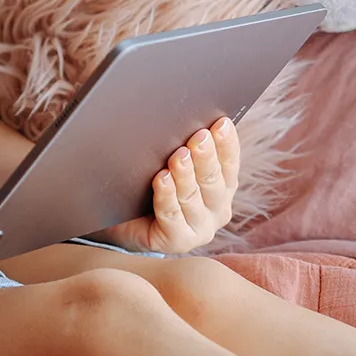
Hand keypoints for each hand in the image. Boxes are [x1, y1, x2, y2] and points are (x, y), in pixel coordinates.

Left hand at [98, 116, 244, 254]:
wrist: (126, 222)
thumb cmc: (151, 186)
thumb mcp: (172, 163)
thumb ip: (186, 146)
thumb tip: (185, 114)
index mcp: (223, 186)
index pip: (230, 162)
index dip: (227, 143)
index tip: (221, 123)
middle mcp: (218, 208)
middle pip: (213, 180)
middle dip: (206, 157)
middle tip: (199, 137)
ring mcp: (201, 228)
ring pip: (193, 197)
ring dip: (185, 175)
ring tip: (178, 156)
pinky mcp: (179, 241)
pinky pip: (172, 217)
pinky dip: (167, 196)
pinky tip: (162, 180)